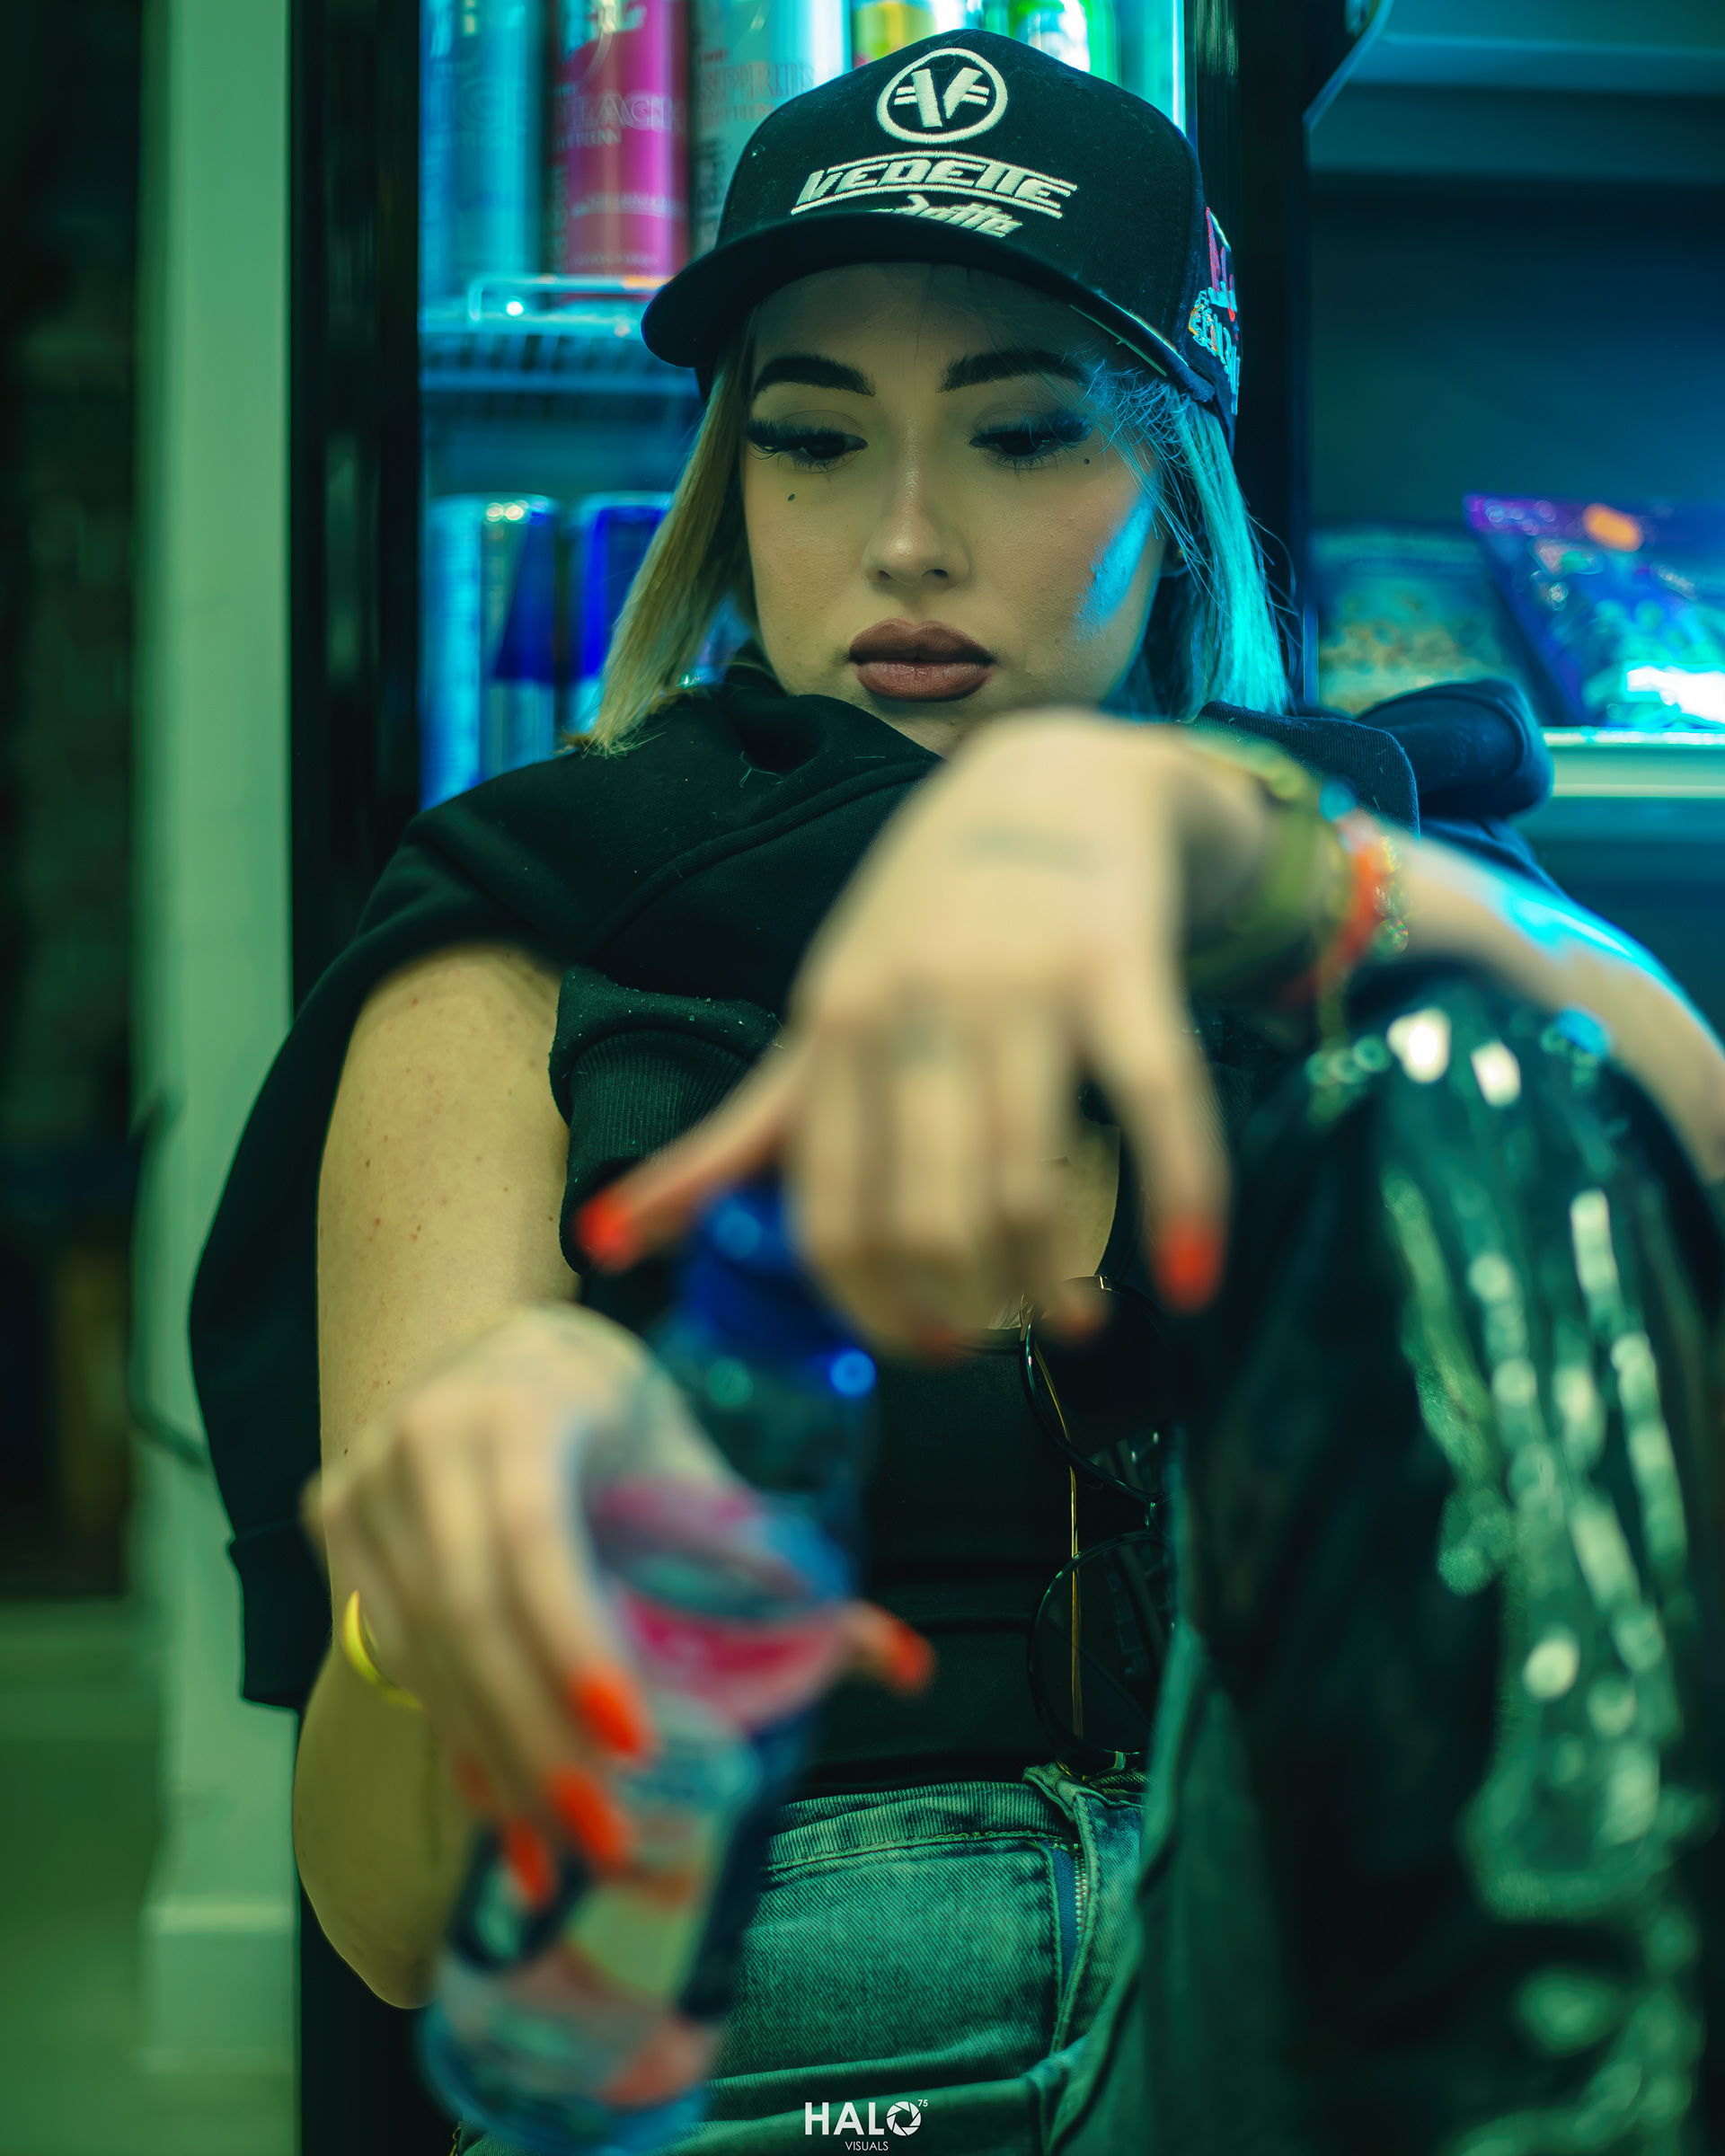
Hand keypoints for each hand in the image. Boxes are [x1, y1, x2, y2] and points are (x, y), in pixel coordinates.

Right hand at [310, 1307, 932, 1886]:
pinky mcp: (335, 1531)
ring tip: (565, 1853)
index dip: (573, 1640)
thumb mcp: (685, 1447)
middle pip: (469, 1614)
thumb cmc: (608, 1399)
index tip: (632, 1737)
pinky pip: (394, 1655)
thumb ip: (768, 1553)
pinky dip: (459, 1735)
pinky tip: (507, 1808)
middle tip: (606, 1838)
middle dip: (539, 1735)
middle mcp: (420, 1440)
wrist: (482, 1344)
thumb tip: (897, 1664)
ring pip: (424, 1650)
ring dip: (500, 1758)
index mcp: (518, 1400)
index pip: (531, 1535)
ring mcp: (363, 1488)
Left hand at [580, 714, 1273, 1351]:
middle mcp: (914, 1008)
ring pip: (1028, 1183)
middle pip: (925, 1217)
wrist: (1051, 780)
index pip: (827, 1214)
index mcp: (832, 1030)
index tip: (914, 1346)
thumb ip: (744, 1136)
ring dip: (1051, 1285)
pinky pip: (1156, 1102)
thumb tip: (608, 1240)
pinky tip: (1189, 1275)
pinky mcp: (1120, 964)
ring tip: (1072, 1322)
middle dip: (961, 1308)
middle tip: (995, 1335)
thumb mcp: (822, 1017)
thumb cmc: (924, 922)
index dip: (868, 1307)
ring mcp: (1020, 984)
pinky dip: (1181, 1197)